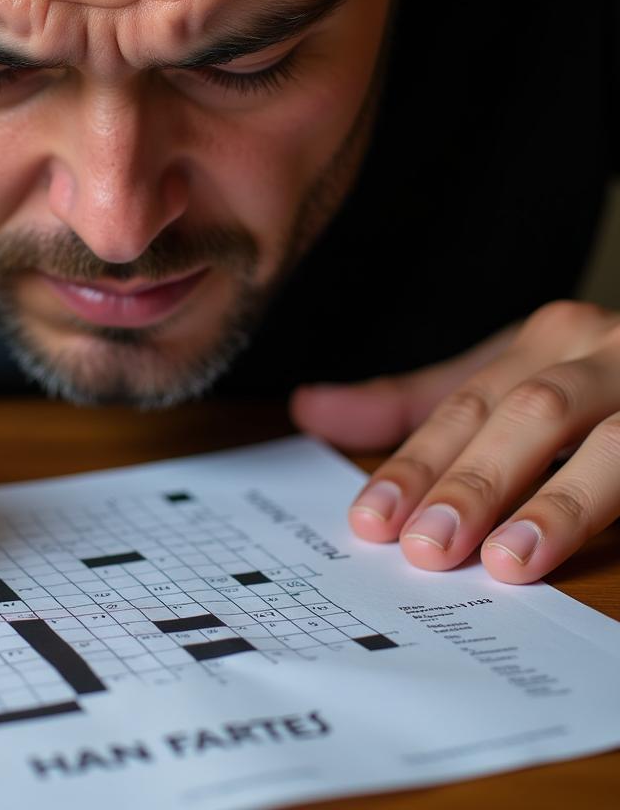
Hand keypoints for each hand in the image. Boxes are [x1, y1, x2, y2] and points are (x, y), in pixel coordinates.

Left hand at [290, 301, 619, 581]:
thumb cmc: (599, 380)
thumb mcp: (510, 379)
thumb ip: (418, 403)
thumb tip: (309, 408)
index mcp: (549, 338)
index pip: (466, 404)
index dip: (418, 463)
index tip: (371, 521)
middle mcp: (606, 351)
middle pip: (530, 415)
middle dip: (476, 481)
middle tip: (425, 546)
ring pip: (615, 442)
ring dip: (562, 502)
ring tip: (508, 559)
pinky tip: (616, 552)